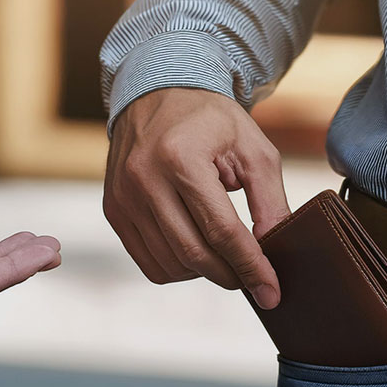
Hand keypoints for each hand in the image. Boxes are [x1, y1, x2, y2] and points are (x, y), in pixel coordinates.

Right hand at [104, 88, 289, 308]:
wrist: (159, 94)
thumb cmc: (211, 121)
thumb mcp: (254, 149)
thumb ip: (270, 201)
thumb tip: (273, 251)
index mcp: (181, 157)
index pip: (221, 230)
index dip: (250, 266)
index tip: (272, 292)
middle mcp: (144, 178)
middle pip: (193, 253)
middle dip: (231, 276)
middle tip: (255, 279)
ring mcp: (122, 197)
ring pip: (170, 264)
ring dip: (204, 272)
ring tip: (225, 255)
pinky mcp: (113, 210)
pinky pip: (148, 262)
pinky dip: (178, 268)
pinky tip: (196, 250)